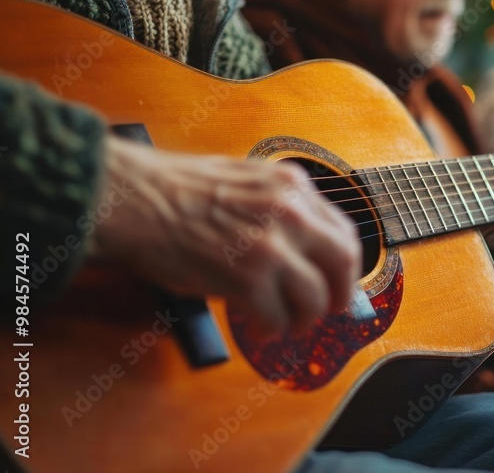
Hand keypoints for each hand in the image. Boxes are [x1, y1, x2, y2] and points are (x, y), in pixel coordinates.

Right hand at [90, 136, 361, 338]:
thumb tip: (305, 249)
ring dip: (304, 318)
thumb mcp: (245, 180)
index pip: (343, 229)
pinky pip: (277, 317)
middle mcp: (289, 212)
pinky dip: (273, 329)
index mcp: (291, 185)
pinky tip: (263, 327)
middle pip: (343, 262)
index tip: (339, 281)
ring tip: (289, 324)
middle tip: (329, 310)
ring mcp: (270, 245)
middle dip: (340, 293)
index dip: (345, 264)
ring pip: (314, 297)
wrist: (132, 200)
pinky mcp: (247, 277)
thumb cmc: (176, 191)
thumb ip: (280, 208)